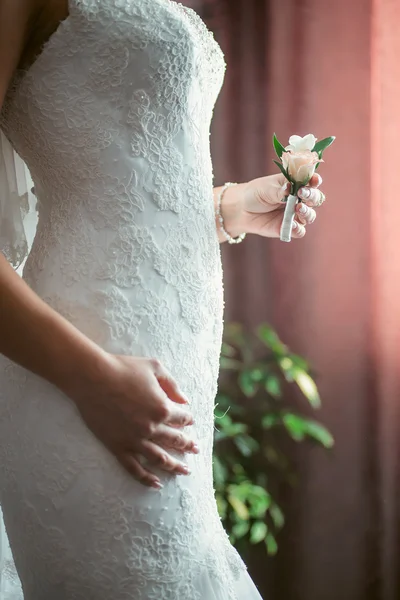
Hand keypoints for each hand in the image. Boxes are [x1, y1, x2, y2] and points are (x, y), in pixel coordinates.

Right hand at [65, 354, 196, 488]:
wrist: (92, 377)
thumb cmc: (123, 368)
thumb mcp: (154, 367)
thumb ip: (172, 384)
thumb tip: (185, 400)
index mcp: (162, 408)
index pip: (182, 418)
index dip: (188, 420)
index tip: (190, 422)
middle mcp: (151, 427)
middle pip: (175, 440)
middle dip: (187, 445)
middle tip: (195, 450)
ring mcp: (134, 440)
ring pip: (159, 459)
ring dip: (174, 466)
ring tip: (184, 471)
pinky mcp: (117, 447)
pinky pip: (134, 468)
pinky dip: (147, 478)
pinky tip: (156, 483)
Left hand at [224, 173, 324, 239]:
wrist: (242, 210)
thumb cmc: (256, 194)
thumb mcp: (266, 188)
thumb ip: (279, 190)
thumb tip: (289, 188)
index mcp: (296, 184)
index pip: (311, 181)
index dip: (315, 181)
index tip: (314, 180)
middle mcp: (299, 199)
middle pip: (315, 199)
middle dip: (312, 196)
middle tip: (302, 194)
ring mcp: (296, 214)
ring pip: (310, 215)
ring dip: (307, 212)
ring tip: (297, 208)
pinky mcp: (290, 228)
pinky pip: (300, 231)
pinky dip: (298, 228)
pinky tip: (292, 225)